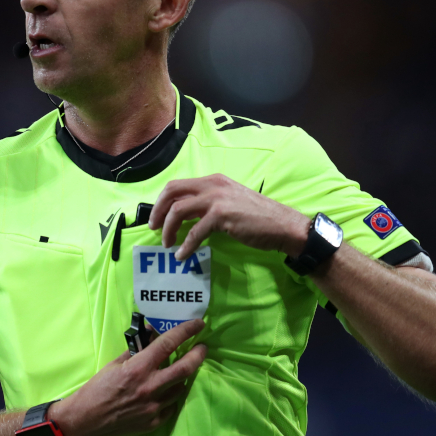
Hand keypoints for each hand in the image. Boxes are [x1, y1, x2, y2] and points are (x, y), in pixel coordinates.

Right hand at [50, 319, 206, 435]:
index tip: (198, 324)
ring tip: (176, 373)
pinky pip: (170, 407)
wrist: (84, 421)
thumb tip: (150, 336)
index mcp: (138, 368)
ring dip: (181, 378)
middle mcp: (150, 387)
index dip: (186, 331)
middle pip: (186, 368)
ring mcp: (154, 407)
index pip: (168, 344)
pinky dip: (169, 397)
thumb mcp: (113, 365)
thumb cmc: (96, 390)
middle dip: (198, 355)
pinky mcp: (153, 423)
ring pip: (180, 388)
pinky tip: (163, 394)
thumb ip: (134, 352)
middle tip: (202, 348)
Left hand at [149, 174, 308, 259]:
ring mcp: (217, 199)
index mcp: (213, 180)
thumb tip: (185, 215)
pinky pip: (195, 232)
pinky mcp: (222, 216)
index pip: (177, 185)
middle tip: (153, 229)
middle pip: (172, 192)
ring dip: (168, 229)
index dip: (162, 201)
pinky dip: (185, 246)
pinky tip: (183, 255)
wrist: (282, 225)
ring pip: (178, 210)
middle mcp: (213, 185)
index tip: (157, 218)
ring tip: (167, 244)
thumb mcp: (229, 201)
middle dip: (158, 211)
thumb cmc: (257, 217)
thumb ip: (208, 203)